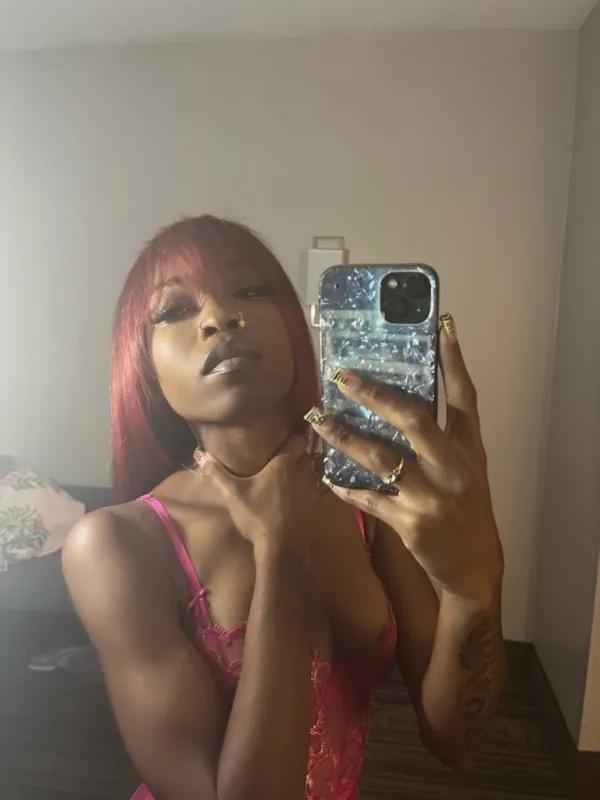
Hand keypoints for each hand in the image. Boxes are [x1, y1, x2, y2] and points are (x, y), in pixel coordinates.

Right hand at [198, 434, 317, 567]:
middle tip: (284, 453)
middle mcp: (301, 473)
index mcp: (283, 464)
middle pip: (306, 455)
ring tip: (288, 475)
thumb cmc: (258, 515)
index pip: (299, 439)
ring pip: (311, 473)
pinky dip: (305, 491)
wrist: (282, 548)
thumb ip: (218, 474)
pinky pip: (313, 492)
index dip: (296, 434)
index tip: (289, 432)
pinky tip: (294, 498)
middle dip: (298, 453)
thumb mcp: (233, 494)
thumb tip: (203, 456)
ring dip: (302, 472)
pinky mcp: (315, 508)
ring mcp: (311, 491)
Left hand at [308, 315, 503, 609]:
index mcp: (469, 449)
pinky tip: (325, 476)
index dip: (454, 361)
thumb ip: (442, 439)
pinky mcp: (410, 522)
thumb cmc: (466, 508)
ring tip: (317, 421)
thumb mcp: (466, 469)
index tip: (442, 326)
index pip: (464, 397)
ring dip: (345, 436)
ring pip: (381, 458)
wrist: (474, 567)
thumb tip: (400, 402)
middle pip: (414, 420)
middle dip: (376, 395)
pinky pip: (369, 498)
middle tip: (343, 378)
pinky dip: (345, 487)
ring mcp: (431, 496)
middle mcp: (453, 467)